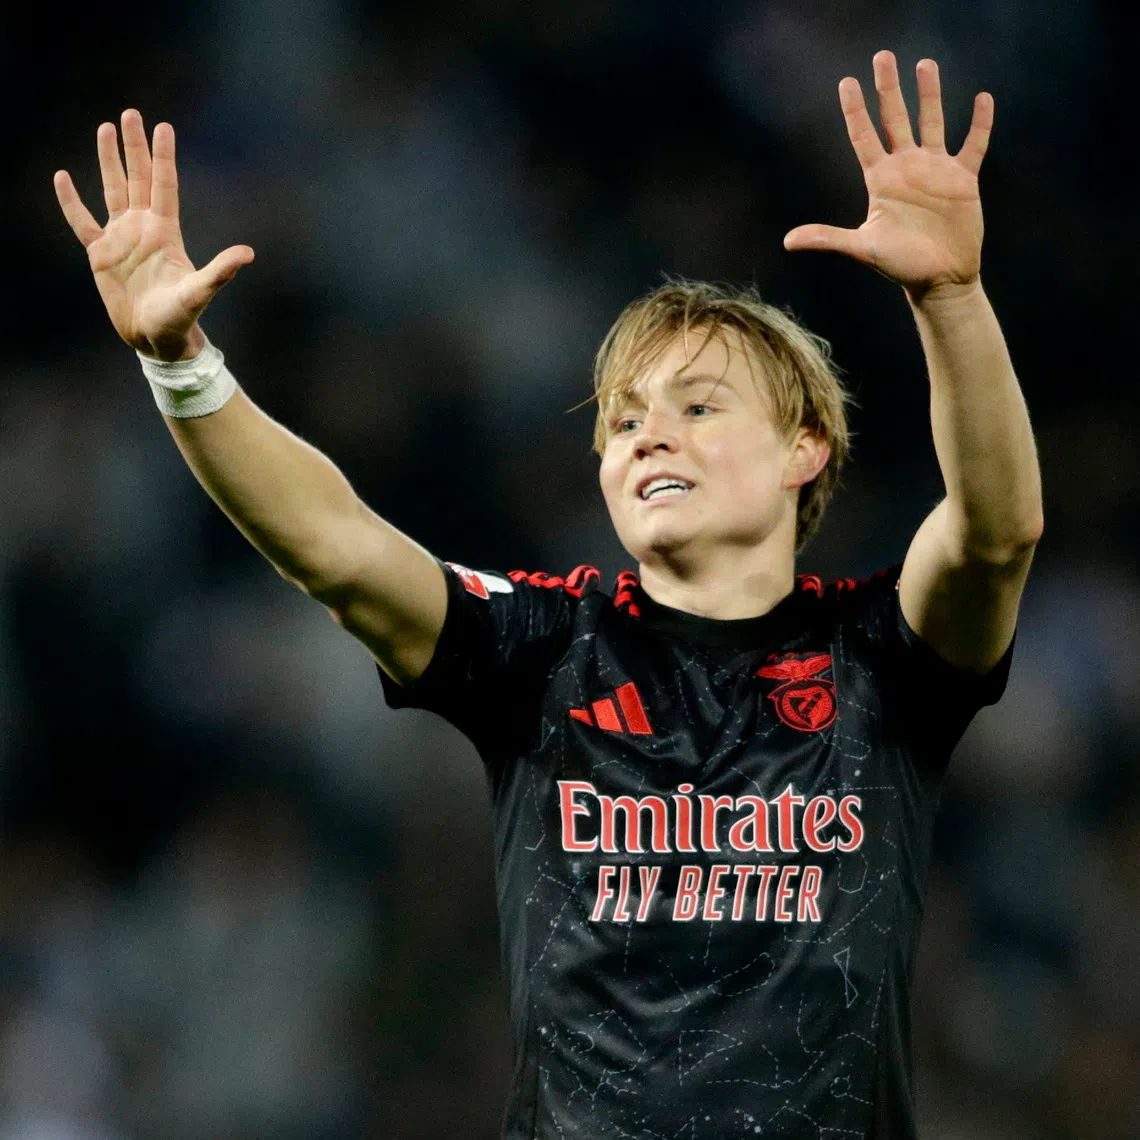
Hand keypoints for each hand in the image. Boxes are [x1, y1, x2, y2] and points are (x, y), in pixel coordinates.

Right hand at [54, 110, 253, 360]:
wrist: (155, 338)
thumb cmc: (180, 317)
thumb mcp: (200, 292)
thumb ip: (220, 271)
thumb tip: (248, 254)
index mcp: (166, 232)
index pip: (164, 185)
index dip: (163, 156)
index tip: (163, 126)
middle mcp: (143, 228)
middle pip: (139, 178)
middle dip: (135, 147)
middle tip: (131, 113)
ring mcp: (121, 238)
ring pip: (113, 190)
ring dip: (108, 161)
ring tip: (104, 128)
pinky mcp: (100, 254)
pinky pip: (82, 221)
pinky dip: (72, 201)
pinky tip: (63, 177)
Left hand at [783, 51, 991, 301]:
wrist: (939, 279)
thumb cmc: (900, 265)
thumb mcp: (862, 248)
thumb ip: (828, 238)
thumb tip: (788, 241)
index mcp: (880, 180)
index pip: (864, 137)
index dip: (855, 110)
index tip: (846, 82)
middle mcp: (905, 168)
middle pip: (895, 119)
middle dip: (889, 89)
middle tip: (883, 57)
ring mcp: (935, 170)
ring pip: (932, 122)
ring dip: (929, 94)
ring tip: (925, 64)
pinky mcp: (963, 178)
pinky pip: (973, 144)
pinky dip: (979, 123)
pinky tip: (982, 98)